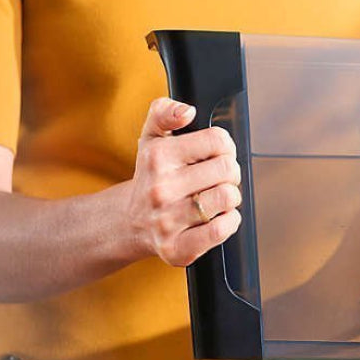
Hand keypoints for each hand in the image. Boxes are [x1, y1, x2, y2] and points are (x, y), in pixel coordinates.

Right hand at [122, 98, 241, 266]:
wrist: (129, 223)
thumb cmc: (150, 177)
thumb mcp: (150, 138)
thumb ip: (164, 112)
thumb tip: (186, 111)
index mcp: (157, 157)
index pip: (218, 140)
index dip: (224, 145)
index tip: (217, 153)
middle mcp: (160, 189)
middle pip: (228, 169)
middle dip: (229, 172)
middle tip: (217, 177)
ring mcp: (167, 221)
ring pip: (227, 197)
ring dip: (230, 197)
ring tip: (215, 197)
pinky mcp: (177, 248)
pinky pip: (221, 230)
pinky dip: (229, 222)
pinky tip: (218, 217)